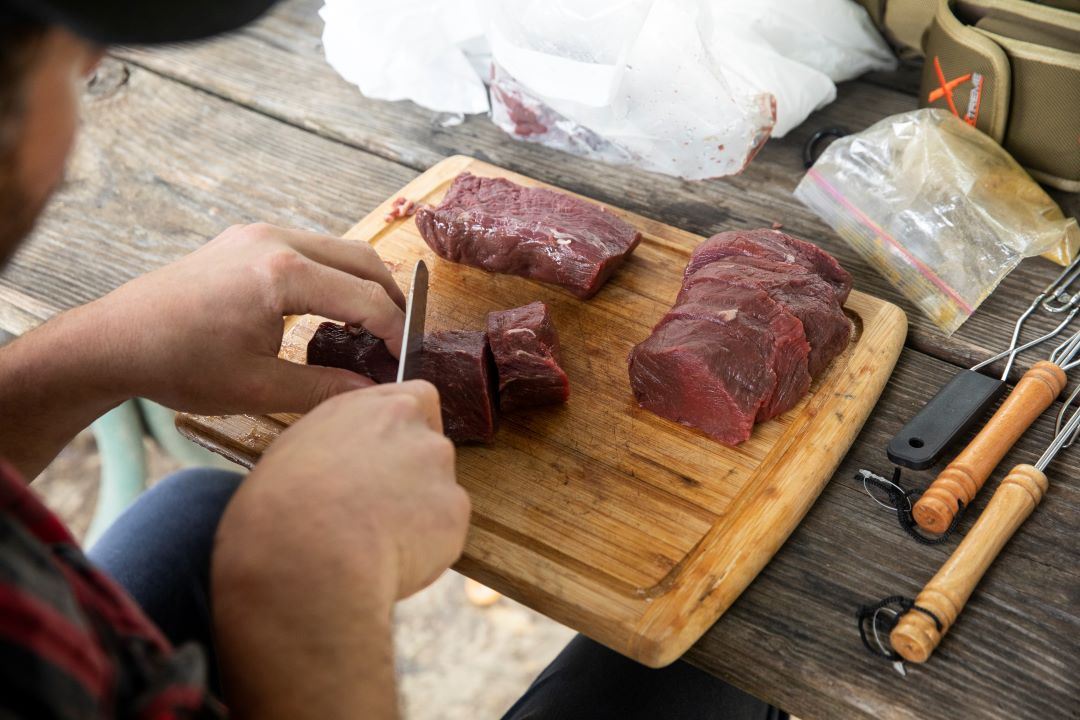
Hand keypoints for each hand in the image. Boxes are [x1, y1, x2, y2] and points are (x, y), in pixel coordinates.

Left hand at [89, 222, 406, 413]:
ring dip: (363, 285)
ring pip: (339, 249)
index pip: (366, 298)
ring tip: (369, 330)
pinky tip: (330, 311)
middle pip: (363, 260)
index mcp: (283, 275)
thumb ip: (324, 389)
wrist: (114, 339)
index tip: (402, 361)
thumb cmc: (179, 365)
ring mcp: (260, 234)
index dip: (394, 332)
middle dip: (390, 300)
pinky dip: (334, 275)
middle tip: (397, 341)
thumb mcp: (258, 388)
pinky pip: (311, 249)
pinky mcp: (246, 238)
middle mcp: (276, 241)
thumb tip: (372, 392)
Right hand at [211, 381, 469, 718]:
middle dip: (412, 476)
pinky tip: (389, 558)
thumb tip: (348, 456)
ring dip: (418, 512)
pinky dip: (426, 546)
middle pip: (430, 449)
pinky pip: (445, 531)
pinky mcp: (454, 514)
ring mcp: (442, 472)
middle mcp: (418, 431)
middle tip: (377, 509)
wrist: (307, 552)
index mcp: (379, 406)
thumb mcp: (300, 446)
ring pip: (439, 492)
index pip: (417, 399)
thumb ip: (342, 438)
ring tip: (374, 541)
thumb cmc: (284, 504)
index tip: (389, 454)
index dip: (407, 429)